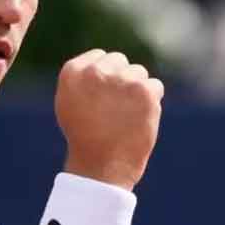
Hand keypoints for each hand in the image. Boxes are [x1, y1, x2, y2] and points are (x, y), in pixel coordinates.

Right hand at [55, 49, 163, 190]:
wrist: (101, 167)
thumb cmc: (85, 138)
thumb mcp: (69, 103)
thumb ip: (83, 78)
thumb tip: (104, 60)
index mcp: (73, 71)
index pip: (100, 56)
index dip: (106, 78)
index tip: (103, 99)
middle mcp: (96, 71)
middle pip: (120, 61)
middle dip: (122, 80)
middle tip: (115, 109)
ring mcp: (121, 80)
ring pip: (139, 73)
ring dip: (137, 91)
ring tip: (125, 116)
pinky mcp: (144, 91)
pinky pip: (155, 86)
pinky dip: (152, 102)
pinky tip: (138, 119)